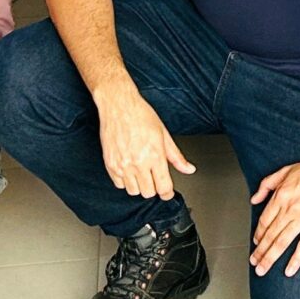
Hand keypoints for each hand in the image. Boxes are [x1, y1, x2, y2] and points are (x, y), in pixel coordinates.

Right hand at [94, 82, 194, 198]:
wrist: (118, 105)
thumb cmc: (141, 115)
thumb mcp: (164, 134)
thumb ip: (176, 156)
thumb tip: (189, 169)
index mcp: (154, 155)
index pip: (163, 187)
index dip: (167, 193)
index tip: (167, 192)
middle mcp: (138, 163)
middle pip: (148, 193)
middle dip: (154, 187)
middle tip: (154, 177)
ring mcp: (122, 165)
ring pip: (133, 191)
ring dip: (139, 185)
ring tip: (141, 171)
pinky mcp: (110, 164)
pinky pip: (119, 185)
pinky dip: (125, 181)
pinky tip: (129, 169)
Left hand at [250, 149, 299, 276]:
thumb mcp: (285, 171)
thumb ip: (266, 185)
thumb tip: (254, 199)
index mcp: (281, 196)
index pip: (265, 221)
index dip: (258, 234)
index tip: (255, 243)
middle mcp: (290, 209)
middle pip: (271, 235)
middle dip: (260, 251)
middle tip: (254, 263)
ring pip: (283, 242)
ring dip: (270, 257)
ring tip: (262, 269)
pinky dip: (296, 259)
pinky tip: (289, 270)